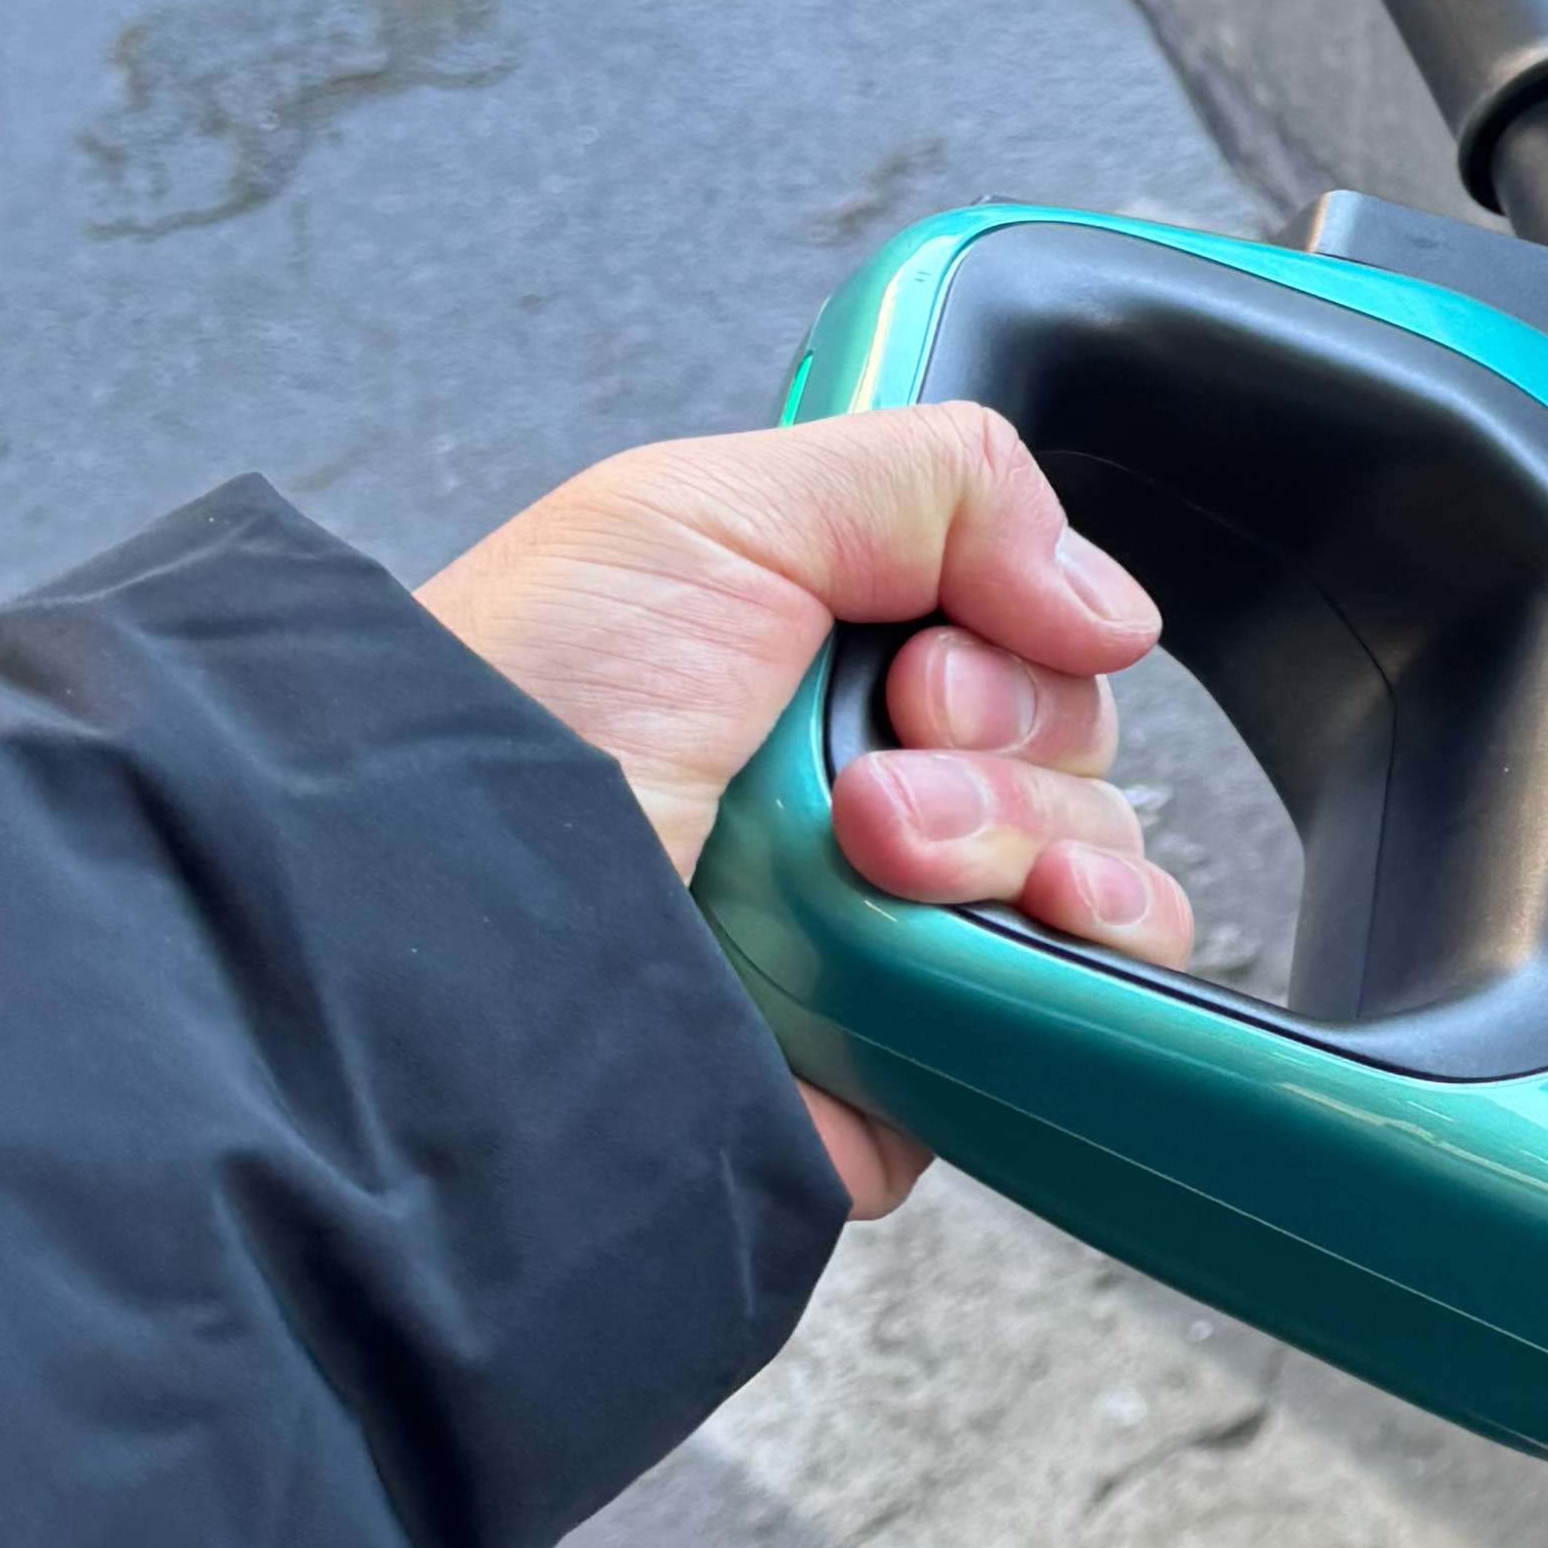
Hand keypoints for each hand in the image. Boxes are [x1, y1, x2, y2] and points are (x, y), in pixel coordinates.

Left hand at [418, 402, 1197, 1214]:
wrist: (438, 947)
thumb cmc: (514, 724)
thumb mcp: (706, 513)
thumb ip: (936, 482)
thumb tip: (1110, 603)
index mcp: (808, 666)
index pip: (1020, 635)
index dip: (1011, 632)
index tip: (914, 661)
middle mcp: (856, 797)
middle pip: (1075, 752)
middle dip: (1005, 748)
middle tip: (869, 778)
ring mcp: (891, 937)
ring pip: (1093, 875)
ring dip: (1024, 846)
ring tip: (885, 862)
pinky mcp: (913, 1065)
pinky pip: (1080, 1013)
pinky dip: (1076, 972)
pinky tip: (1000, 943)